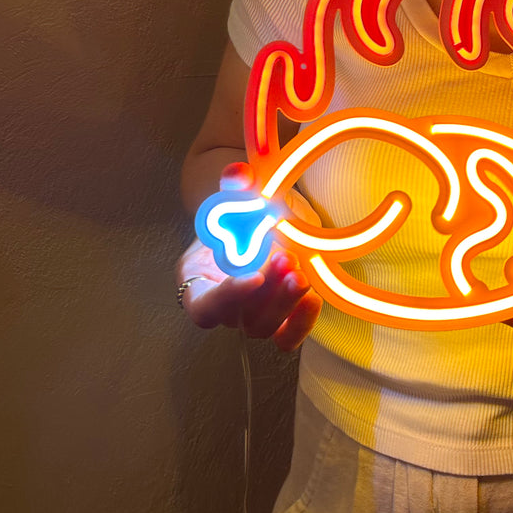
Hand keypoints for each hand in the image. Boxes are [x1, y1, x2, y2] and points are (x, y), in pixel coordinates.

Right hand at [176, 192, 322, 351]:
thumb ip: (235, 185)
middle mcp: (223, 305)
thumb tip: (238, 174)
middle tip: (287, 259)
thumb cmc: (243, 213)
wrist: (264, 222)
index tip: (254, 276)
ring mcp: (250, 316)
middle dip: (266, 293)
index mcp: (198, 279)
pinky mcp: (279, 320)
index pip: (203, 305)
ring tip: (301, 272)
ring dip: (285, 303)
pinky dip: (301, 323)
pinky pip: (286, 338)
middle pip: (238, 318)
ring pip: (263, 328)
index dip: (227, 296)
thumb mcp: (239, 195)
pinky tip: (314, 298)